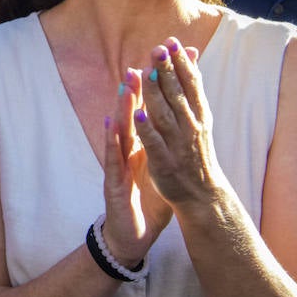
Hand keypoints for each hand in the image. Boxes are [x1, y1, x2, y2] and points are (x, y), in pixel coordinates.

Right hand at [101, 67, 172, 266]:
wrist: (133, 233)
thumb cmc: (148, 201)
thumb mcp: (162, 171)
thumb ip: (168, 149)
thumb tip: (187, 131)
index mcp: (142, 147)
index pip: (149, 114)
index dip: (157, 92)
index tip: (168, 69)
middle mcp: (128, 151)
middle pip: (132, 116)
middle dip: (137, 91)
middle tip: (141, 63)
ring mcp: (118, 163)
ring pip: (119, 130)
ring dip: (122, 108)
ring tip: (126, 85)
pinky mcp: (112, 180)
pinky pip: (112, 157)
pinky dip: (111, 139)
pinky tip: (109, 122)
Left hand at [135, 37, 224, 215]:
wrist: (204, 195)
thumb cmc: (197, 150)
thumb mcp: (199, 117)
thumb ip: (191, 86)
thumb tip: (191, 53)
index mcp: (199, 115)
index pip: (191, 85)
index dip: (182, 63)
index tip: (172, 42)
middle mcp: (191, 127)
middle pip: (178, 95)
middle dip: (168, 72)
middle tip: (158, 49)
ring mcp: (178, 145)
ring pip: (165, 116)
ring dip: (155, 94)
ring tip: (145, 72)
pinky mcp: (164, 162)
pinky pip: (154, 143)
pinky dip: (147, 129)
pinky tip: (138, 114)